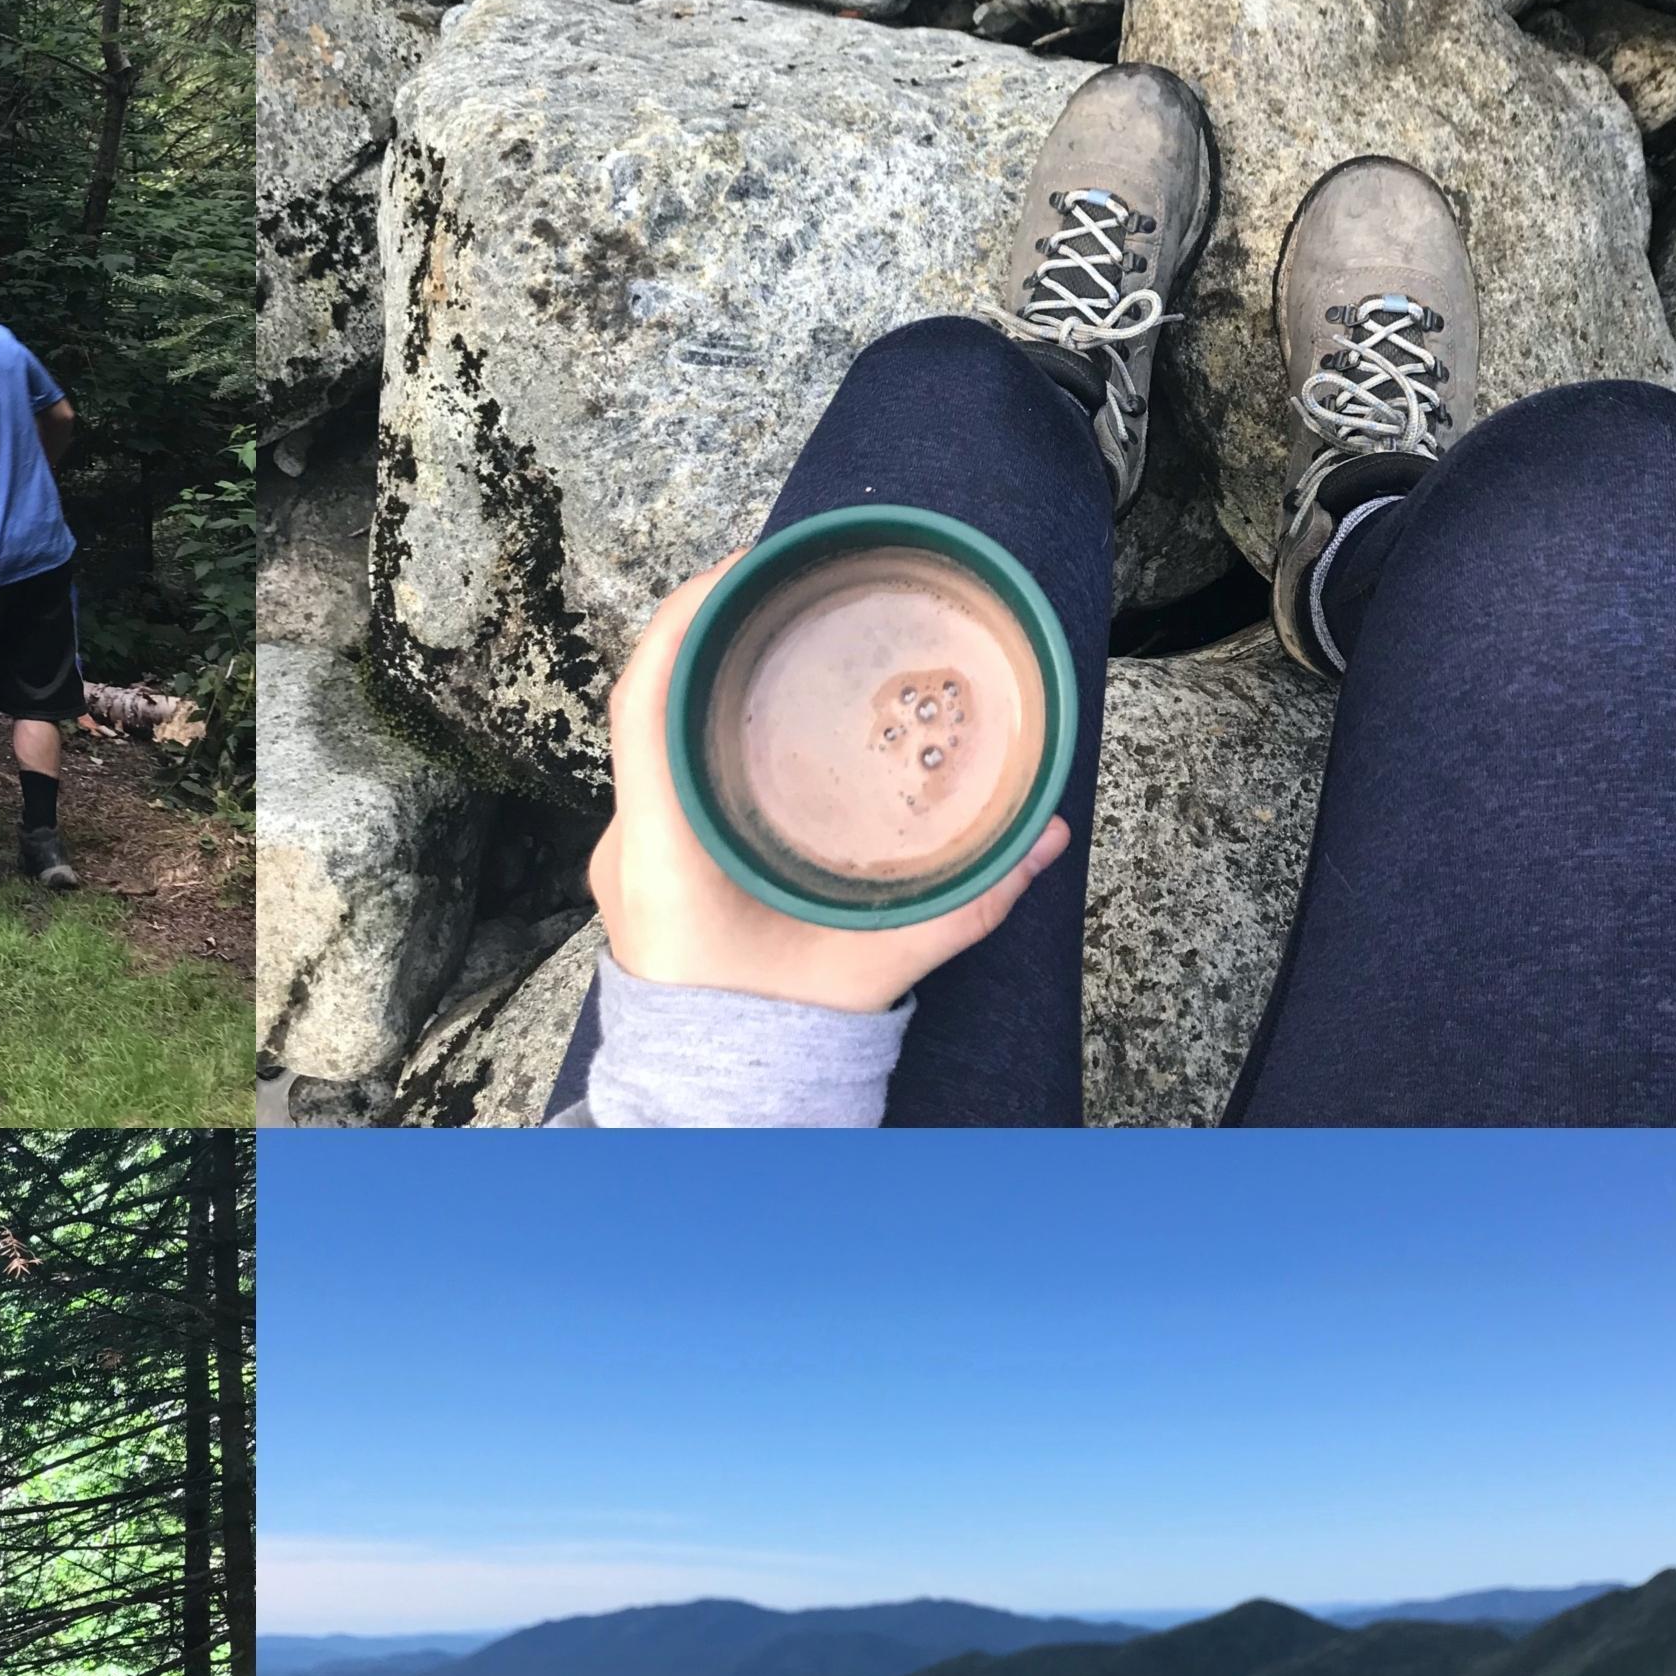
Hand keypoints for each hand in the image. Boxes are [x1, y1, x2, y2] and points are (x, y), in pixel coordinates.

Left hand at [592, 562, 1069, 1014]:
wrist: (715, 1106)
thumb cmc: (779, 1036)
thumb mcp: (877, 964)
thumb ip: (964, 902)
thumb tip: (1048, 835)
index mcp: (662, 853)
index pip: (643, 707)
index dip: (681, 623)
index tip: (736, 570)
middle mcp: (630, 842)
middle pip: (649, 704)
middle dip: (706, 630)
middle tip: (777, 582)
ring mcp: (627, 851)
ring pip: (651, 736)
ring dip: (703, 678)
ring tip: (771, 629)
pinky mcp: (641, 862)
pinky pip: (657, 767)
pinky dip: (697, 723)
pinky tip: (750, 705)